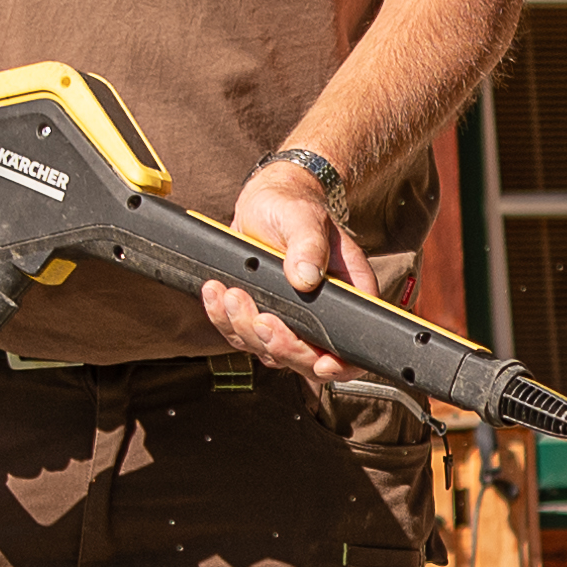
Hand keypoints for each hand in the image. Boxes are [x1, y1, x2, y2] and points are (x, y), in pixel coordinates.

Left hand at [205, 160, 352, 382]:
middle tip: (260, 319)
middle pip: (306, 358)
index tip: (320, 362)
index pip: (351, 345)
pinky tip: (215, 295)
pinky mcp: (261, 315)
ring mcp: (291, 319)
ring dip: (246, 328)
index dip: (339, 363)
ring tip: (231, 295)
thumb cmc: (294, 207)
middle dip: (280, 344)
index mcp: (348, 294)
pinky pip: (241, 334)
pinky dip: (224, 319)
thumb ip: (309, 246)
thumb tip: (307, 278)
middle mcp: (322, 314)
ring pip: (269, 350)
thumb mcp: (305, 218)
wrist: (266, 203)